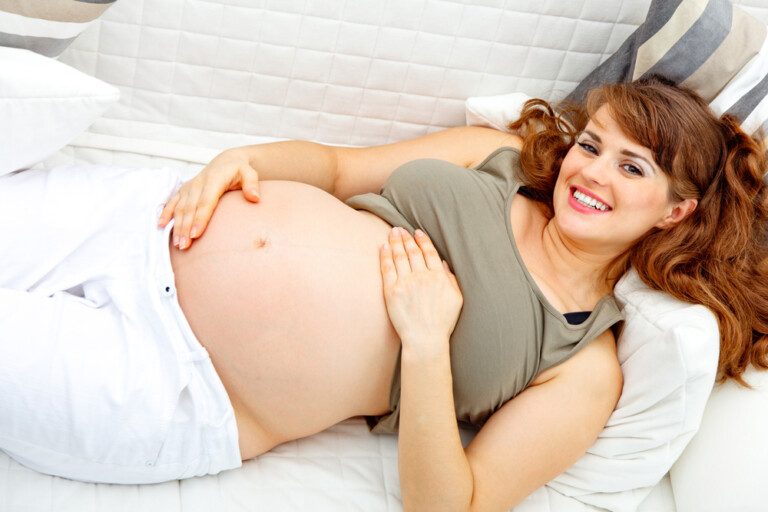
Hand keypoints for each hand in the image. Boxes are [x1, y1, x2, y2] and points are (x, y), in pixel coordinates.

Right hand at [158, 148, 260, 248]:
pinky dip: (166, 213)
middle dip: (186, 228)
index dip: (200, 218)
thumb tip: (255, 198)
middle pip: (190, 208)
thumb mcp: (250, 173)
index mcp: (214, 180)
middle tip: (185, 246)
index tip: (196, 235)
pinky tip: (161, 225)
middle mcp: (198, 183)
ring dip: (177, 226)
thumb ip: (252, 184)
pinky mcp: (184, 190)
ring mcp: (189, 187)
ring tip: (178, 244)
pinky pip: (172, 202)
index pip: (206, 202)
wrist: (226, 161)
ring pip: (180, 208)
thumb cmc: (240, 170)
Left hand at [379, 227, 462, 348]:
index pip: (429, 252)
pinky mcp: (391, 291)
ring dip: (395, 242)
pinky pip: (387, 268)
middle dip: (406, 237)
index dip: (422, 240)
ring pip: (399, 256)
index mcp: (438, 277)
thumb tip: (442, 263)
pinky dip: (385, 255)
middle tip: (400, 229)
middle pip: (412, 251)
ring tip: (392, 233)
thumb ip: (451, 279)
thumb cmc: (443, 322)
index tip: (417, 232)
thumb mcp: (457, 299)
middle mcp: (422, 276)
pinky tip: (383, 247)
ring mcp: (406, 283)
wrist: (425, 340)